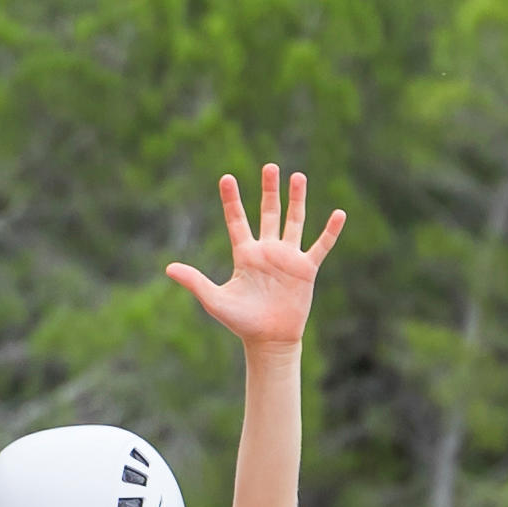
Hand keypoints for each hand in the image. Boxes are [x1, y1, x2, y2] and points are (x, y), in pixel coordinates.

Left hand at [166, 164, 344, 354]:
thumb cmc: (240, 322)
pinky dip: (330, 231)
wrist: (269, 340)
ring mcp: (288, 258)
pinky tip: (339, 214)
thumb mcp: (215, 300)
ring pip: (294, 221)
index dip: (232, 199)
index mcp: (245, 254)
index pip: (237, 220)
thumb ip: (195, 281)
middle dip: (270, 190)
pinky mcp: (306, 269)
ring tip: (298, 176)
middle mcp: (267, 250)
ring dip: (296, 200)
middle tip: (270, 166)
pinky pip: (320, 245)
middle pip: (269, 212)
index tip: (227, 178)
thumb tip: (168, 268)